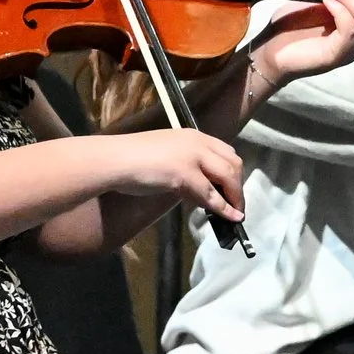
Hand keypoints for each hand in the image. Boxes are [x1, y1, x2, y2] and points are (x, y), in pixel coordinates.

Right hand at [97, 129, 245, 222]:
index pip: (226, 151)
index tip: (232, 188)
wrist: (114, 160)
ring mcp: (192, 157)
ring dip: (235, 197)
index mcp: (192, 135)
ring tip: (236, 214)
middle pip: (233, 163)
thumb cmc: (130, 158)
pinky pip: (212, 195)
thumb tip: (196, 187)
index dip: (234, 171)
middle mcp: (197, 142)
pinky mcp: (185, 175)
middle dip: (238, 186)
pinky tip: (229, 218)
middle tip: (237, 204)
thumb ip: (183, 165)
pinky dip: (224, 208)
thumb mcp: (164, 155)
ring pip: (227, 177)